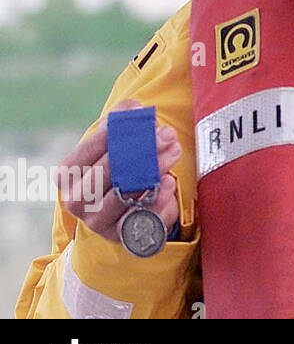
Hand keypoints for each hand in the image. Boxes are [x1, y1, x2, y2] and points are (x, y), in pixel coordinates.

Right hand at [60, 98, 182, 242]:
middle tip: (167, 134)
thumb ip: (121, 120)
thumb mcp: (114, 145)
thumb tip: (134, 108)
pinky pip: (142, 216)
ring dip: (154, 169)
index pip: (88, 149)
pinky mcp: (121, 235)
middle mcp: (77, 200)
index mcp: (68, 175)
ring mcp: (98, 221)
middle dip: (141, 149)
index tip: (142, 117)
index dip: (116, 131)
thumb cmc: (118, 169)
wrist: (122, 212)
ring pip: (126, 193)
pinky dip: (157, 198)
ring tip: (174, 151)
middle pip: (109, 171)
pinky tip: (168, 182)